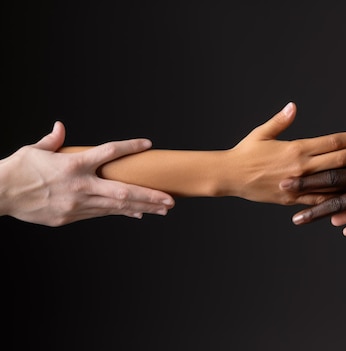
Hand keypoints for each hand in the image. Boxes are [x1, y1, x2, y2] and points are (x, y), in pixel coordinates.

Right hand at [0, 122, 174, 225]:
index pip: (109, 152)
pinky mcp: (70, 217)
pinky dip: (120, 213)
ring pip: (116, 207)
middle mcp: (80, 186)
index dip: (130, 146)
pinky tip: (136, 214)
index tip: (147, 144)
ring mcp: (76, 205)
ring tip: (163, 209)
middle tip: (171, 200)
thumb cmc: (16, 169)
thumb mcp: (35, 150)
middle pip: (123, 192)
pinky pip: (101, 214)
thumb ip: (54, 141)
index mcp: (74, 165)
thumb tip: (61, 127)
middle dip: (150, 197)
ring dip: (142, 208)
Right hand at [225, 102, 345, 204]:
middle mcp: (301, 168)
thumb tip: (293, 106)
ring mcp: (298, 185)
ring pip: (333, 183)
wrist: (229, 176)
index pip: (331, 143)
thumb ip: (281, 121)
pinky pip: (318, 201)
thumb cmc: (245, 152)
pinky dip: (335, 201)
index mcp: (296, 149)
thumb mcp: (262, 133)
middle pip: (339, 161)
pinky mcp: (292, 199)